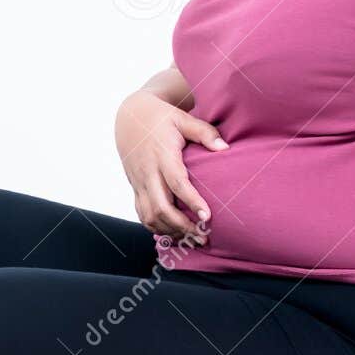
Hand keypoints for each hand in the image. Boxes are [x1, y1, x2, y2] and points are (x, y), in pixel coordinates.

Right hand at [114, 89, 226, 242]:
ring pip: (149, 215)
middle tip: (203, 235)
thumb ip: (204, 132)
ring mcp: (139, 182)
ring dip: (169, 230)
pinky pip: (142, 214)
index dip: (191, 201)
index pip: (176, 182)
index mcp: (162, 155)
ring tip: (190, 238)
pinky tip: (172, 232)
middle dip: (182, 225)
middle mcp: (148, 172)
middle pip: (161, 207)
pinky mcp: (135, 187)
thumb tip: (225, 148)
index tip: (207, 216)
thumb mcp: (182, 119)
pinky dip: (155, 227)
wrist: (130, 117)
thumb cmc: (161, 117)